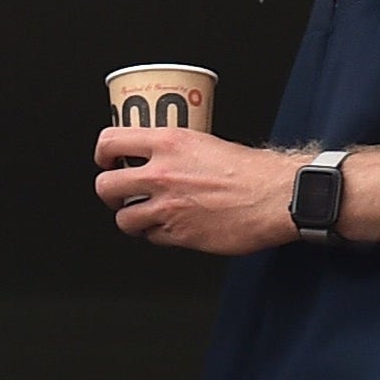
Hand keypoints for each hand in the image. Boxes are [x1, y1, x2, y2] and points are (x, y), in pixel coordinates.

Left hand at [95, 125, 300, 254]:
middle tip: (119, 192)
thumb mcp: (205, 142)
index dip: (103, 153)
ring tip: (143, 214)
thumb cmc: (252, 170)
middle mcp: (161, 174)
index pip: (110, 141)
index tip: (107, 160)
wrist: (276, 197)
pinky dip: (156, 234)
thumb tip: (157, 155)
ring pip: (124, 218)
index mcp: (167, 143)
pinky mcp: (180, 234)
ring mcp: (168, 206)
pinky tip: (169, 227)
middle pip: (106, 186)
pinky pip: (151, 237)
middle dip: (110, 191)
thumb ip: (175, 150)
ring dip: (131, 218)